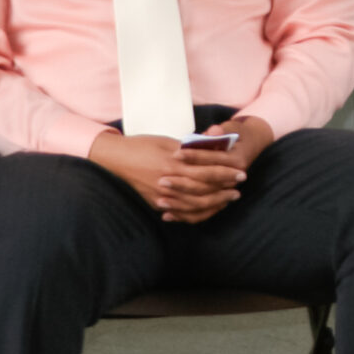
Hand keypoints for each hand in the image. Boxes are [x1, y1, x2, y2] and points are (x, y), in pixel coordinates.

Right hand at [89, 130, 241, 224]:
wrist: (113, 159)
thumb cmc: (142, 145)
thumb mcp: (168, 140)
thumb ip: (192, 144)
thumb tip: (215, 140)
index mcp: (173, 163)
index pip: (207, 171)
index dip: (226, 173)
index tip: (241, 173)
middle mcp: (168, 181)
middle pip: (202, 190)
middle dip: (223, 191)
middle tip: (238, 190)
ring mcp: (160, 195)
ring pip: (192, 204)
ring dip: (212, 204)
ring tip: (226, 201)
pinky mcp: (154, 202)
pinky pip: (178, 212)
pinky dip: (193, 213)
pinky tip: (205, 211)